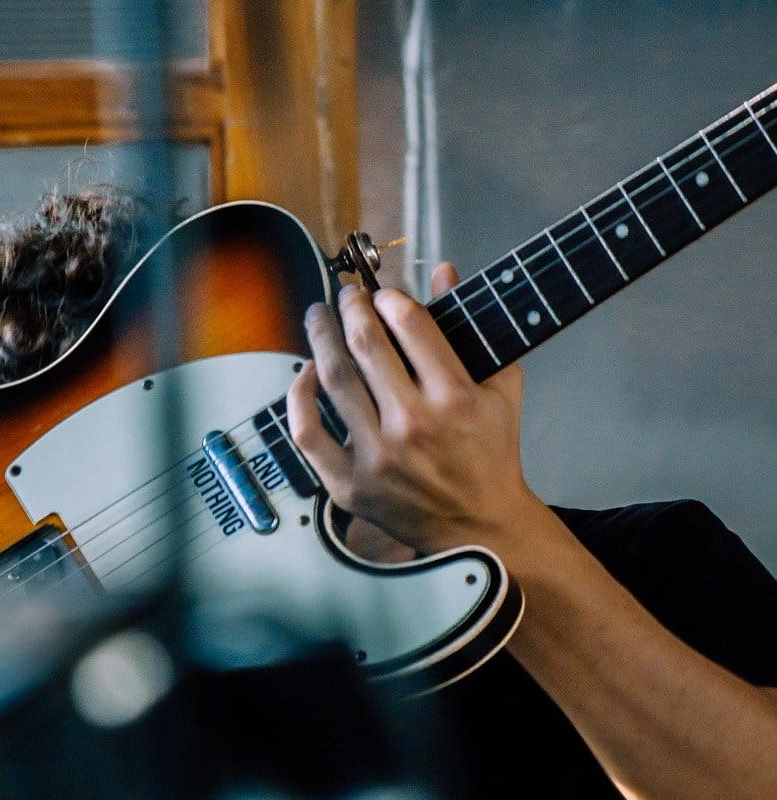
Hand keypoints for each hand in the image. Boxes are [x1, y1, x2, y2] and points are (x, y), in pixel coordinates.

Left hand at [286, 263, 543, 569]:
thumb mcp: (499, 387)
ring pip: (334, 379)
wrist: (482, 527)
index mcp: (454, 397)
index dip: (389, 297)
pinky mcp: (351, 485)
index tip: (381, 294)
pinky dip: (299, 398)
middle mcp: (413, 424)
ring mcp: (378, 457)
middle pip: (365, 343)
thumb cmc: (492, 455)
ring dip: (321, 336)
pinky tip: (304, 373)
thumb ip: (470, 327)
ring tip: (319, 317)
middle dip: (350, 307)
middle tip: (345, 296)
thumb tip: (444, 272)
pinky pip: (309, 433)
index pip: (409, 324)